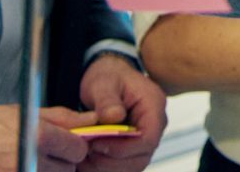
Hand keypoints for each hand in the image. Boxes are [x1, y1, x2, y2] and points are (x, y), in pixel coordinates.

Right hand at [0, 104, 94, 171]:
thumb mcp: (19, 112)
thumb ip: (60, 118)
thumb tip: (90, 119)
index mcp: (38, 138)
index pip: (78, 150)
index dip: (71, 145)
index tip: (61, 143)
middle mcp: (31, 163)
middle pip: (67, 171)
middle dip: (57, 162)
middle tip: (35, 153)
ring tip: (20, 162)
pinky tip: (11, 169)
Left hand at [78, 54, 168, 171]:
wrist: (109, 76)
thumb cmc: (109, 76)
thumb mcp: (104, 83)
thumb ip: (108, 100)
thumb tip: (114, 117)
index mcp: (154, 105)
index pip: (148, 138)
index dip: (123, 148)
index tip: (97, 144)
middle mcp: (154, 125)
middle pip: (141, 157)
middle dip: (112, 161)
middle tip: (87, 152)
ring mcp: (145, 137)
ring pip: (132, 165)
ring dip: (107, 166)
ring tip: (85, 155)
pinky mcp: (133, 146)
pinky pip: (123, 165)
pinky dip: (104, 166)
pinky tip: (87, 157)